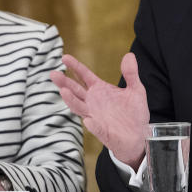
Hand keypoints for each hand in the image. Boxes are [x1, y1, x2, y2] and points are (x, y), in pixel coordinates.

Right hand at [50, 53, 149, 168]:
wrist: (138, 135)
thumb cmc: (134, 112)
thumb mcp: (136, 89)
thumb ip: (131, 73)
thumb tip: (129, 55)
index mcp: (100, 89)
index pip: (84, 75)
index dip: (75, 66)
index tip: (64, 57)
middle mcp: (93, 102)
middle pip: (75, 90)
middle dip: (64, 82)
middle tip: (53, 74)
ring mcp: (95, 116)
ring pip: (78, 107)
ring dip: (71, 100)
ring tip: (63, 92)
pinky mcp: (102, 130)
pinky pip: (95, 127)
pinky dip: (92, 124)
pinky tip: (88, 120)